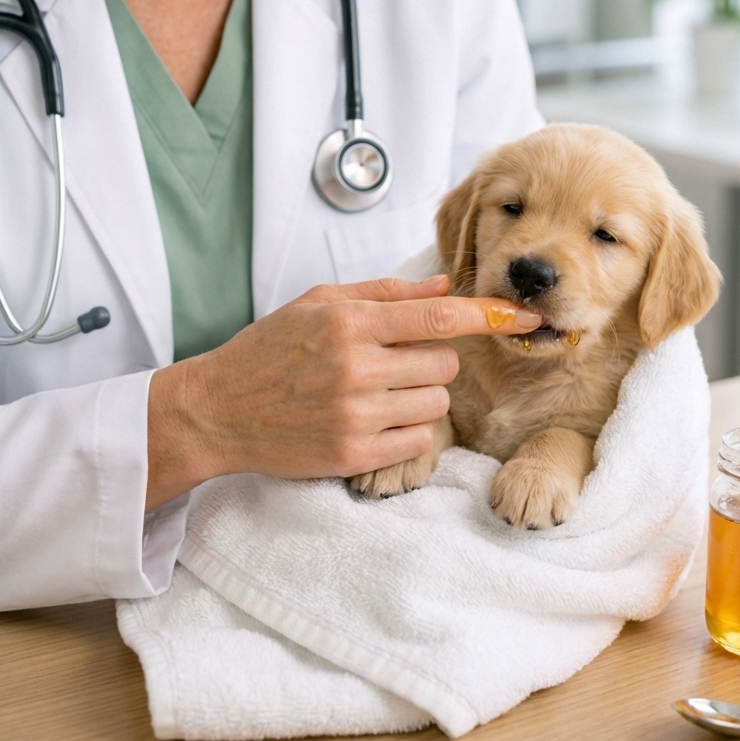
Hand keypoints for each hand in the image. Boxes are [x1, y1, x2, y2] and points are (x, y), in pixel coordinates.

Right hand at [145, 275, 540, 509]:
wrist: (217, 411)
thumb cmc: (269, 350)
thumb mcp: (319, 303)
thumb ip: (384, 292)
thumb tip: (444, 285)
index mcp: (350, 322)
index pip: (439, 317)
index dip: (488, 316)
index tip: (521, 316)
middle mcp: (356, 367)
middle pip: (445, 362)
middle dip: (433, 359)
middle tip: (398, 359)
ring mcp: (356, 415)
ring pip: (437, 403)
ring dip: (424, 395)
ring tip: (384, 389)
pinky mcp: (353, 455)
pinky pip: (418, 441)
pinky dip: (409, 429)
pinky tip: (376, 418)